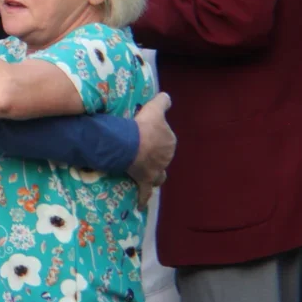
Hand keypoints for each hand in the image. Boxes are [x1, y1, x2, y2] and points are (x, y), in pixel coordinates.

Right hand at [127, 93, 175, 207]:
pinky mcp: (145, 181)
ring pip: (159, 176)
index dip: (157, 138)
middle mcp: (166, 158)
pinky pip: (145, 192)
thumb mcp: (154, 108)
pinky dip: (143, 199)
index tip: (148, 136)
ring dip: (155, 176)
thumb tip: (167, 96)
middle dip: (156, 157)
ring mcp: (156, 171)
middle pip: (162, 158)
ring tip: (148, 175)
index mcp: (169, 142)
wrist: (132, 143)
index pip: (166, 141)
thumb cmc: (144, 126)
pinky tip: (140, 205)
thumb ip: (163, 101)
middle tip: (144, 153)